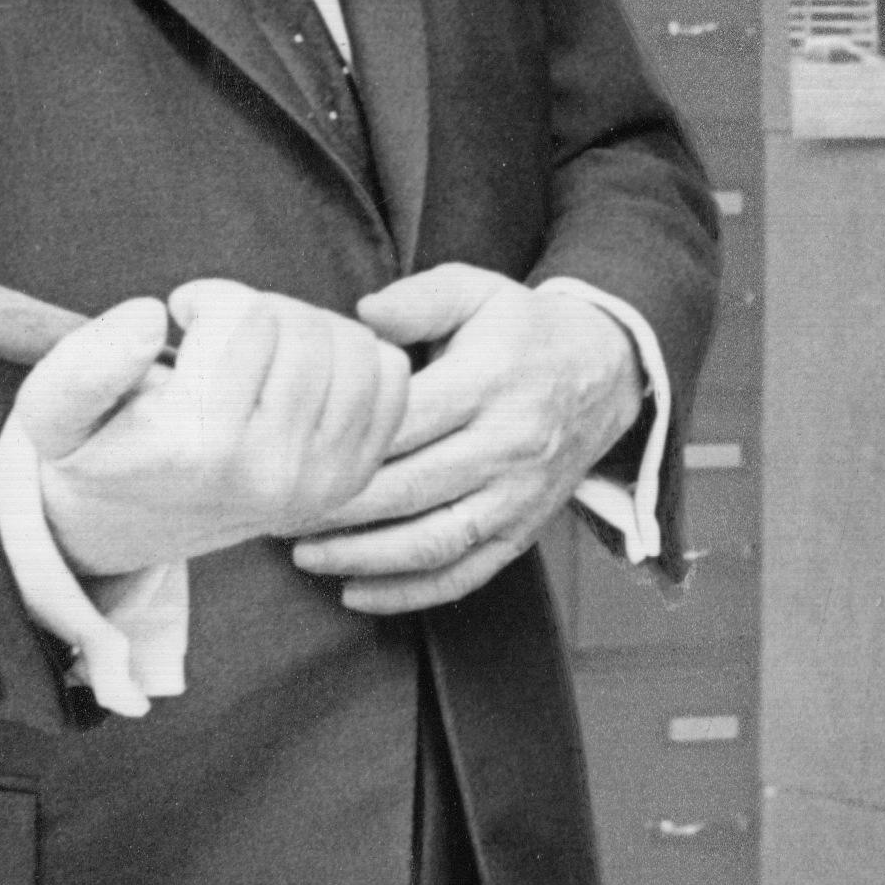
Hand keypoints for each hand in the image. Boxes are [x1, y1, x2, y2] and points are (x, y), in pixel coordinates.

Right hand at [21, 282, 412, 575]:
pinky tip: (304, 370)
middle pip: (302, 328)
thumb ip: (83, 365)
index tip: (185, 316)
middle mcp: (270, 474)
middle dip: (259, 308)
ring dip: (308, 326)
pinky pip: (391, 377)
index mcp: (199, 450)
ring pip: (352, 345)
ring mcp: (321, 482)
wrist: (134, 521)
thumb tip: (151, 318)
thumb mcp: (51, 413)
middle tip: (225, 331)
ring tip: (263, 347)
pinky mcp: (353, 478)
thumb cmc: (97, 449)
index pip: (245, 319)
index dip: (210, 297)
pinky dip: (356, 355)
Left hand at [290, 266, 643, 614]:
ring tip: (305, 555)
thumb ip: (419, 298)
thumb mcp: (478, 290)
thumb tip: (362, 316)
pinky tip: (356, 592)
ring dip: (363, 558)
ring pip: (433, 543)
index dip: (341, 444)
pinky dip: (409, 593)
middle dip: (336, 509)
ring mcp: (517, 495)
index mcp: (488, 382)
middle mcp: (506, 445)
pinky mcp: (523, 530)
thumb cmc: (524, 331)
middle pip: (409, 490)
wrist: (607, 372)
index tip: (289, 453)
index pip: (403, 422)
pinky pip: (465, 575)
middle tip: (277, 511)